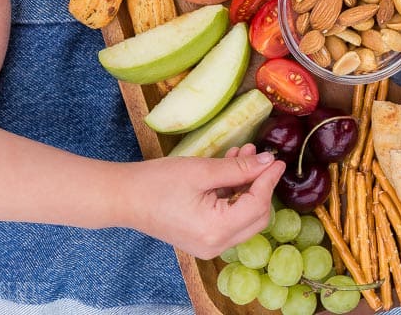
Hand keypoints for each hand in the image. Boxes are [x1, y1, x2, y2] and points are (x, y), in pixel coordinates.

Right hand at [120, 144, 284, 258]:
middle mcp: (216, 245)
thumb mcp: (203, 171)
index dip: (269, 180)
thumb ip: (239, 168)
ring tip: (243, 154)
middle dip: (260, 185)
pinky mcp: (203, 238)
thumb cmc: (158, 182)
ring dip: (247, 186)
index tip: (277, 160)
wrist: (124, 197)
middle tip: (261, 157)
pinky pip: (229, 218)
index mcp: (216, 230)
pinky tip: (230, 167)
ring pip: (244, 217)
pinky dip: (233, 195)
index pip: (258, 205)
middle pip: (257, 216)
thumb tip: (268, 162)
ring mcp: (209, 245)